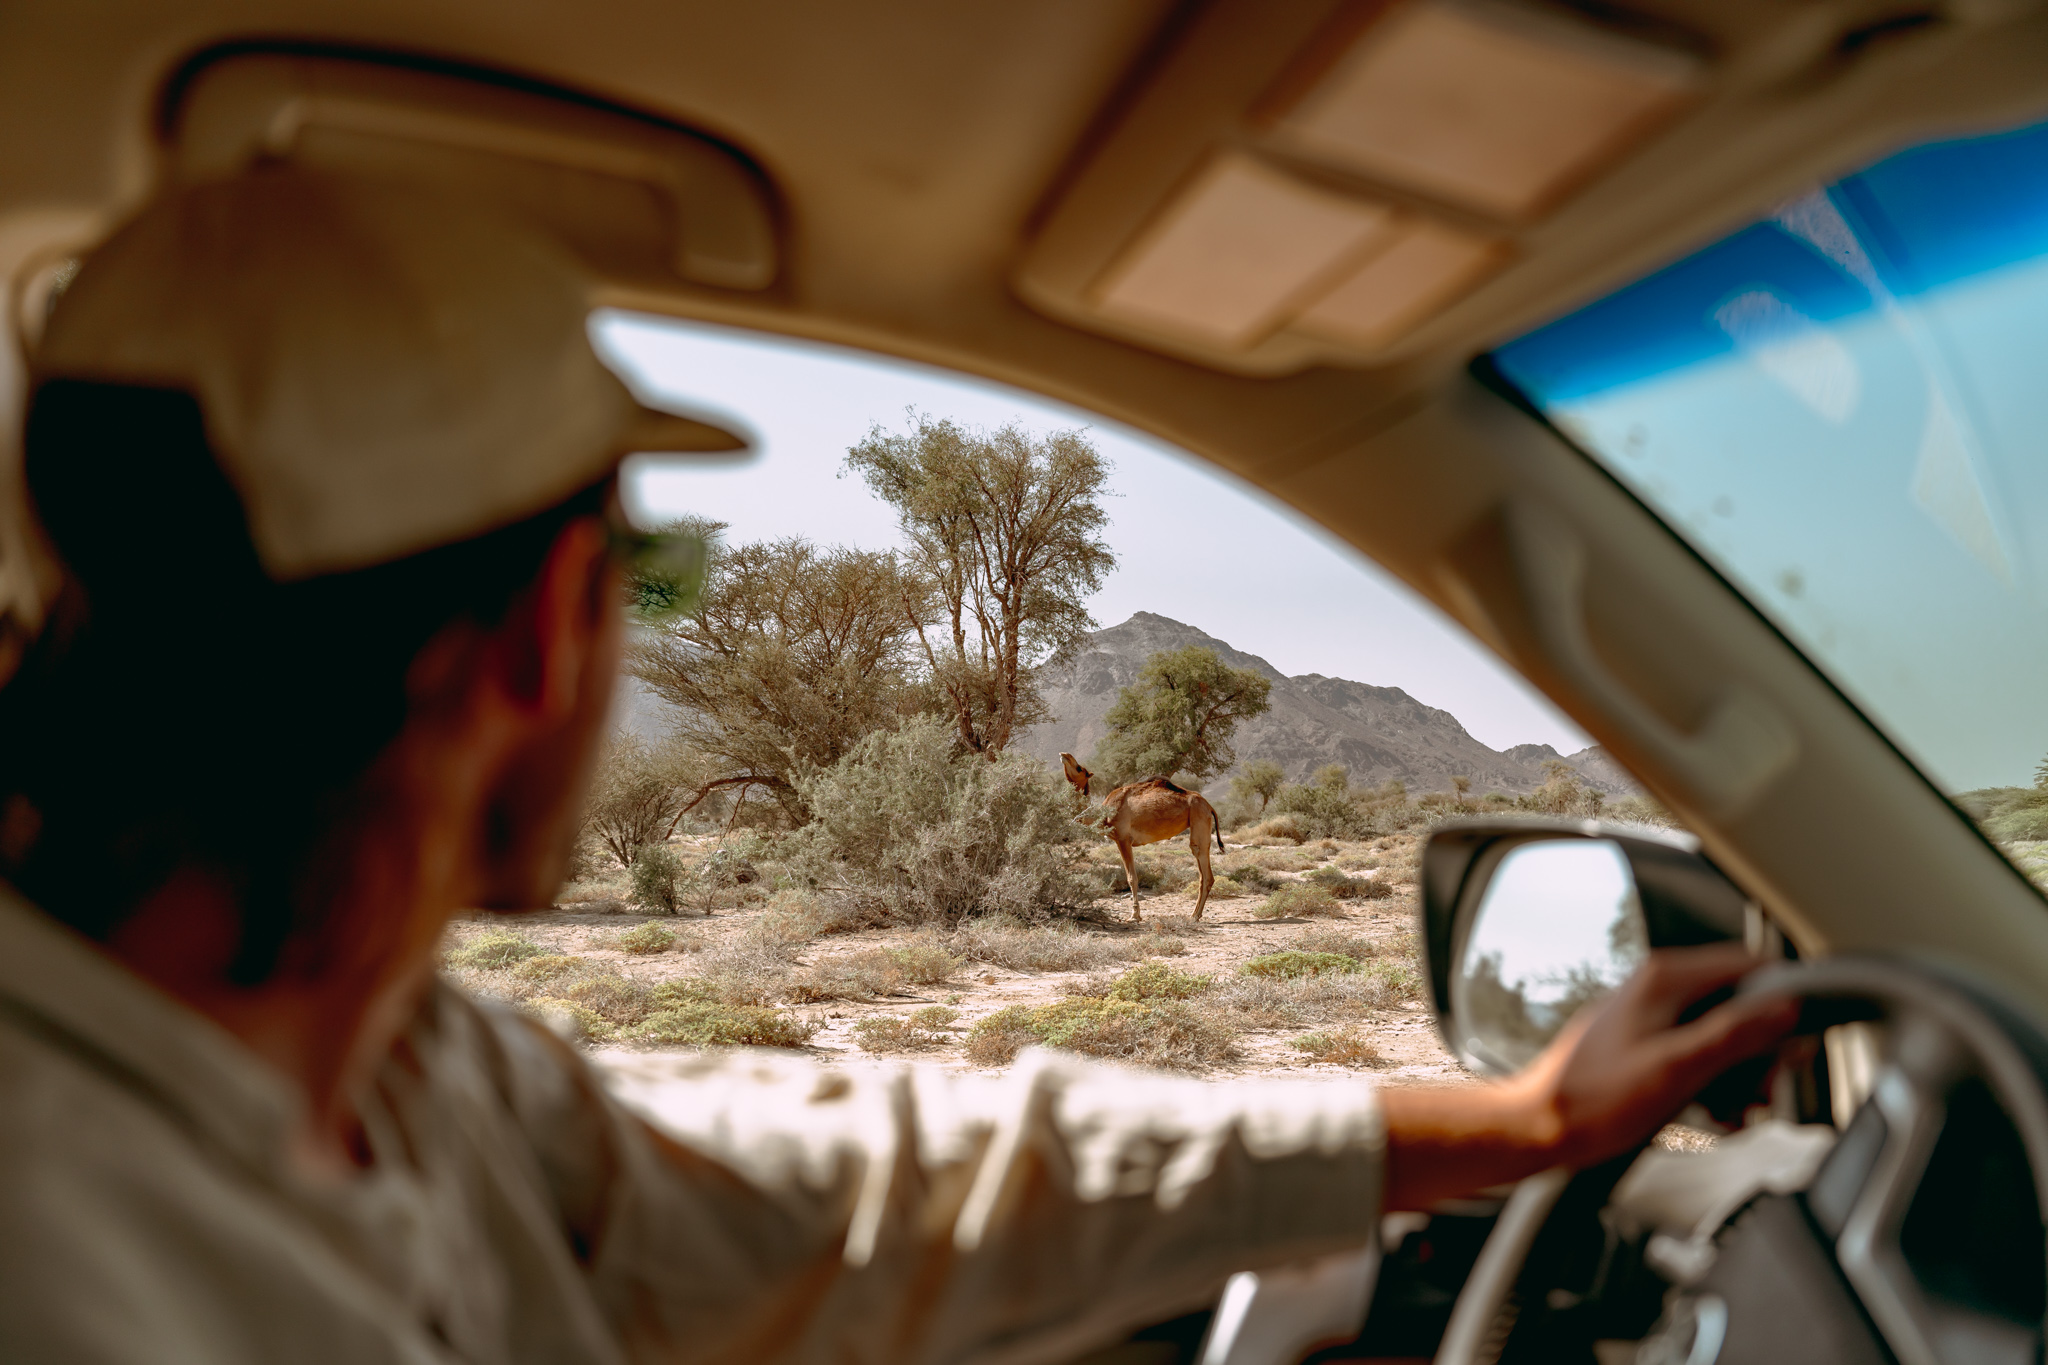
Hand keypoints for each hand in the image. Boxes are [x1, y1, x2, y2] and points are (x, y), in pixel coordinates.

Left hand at [1381, 944, 1799, 1209]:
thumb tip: (1786, 1008)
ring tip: (1738, 1112)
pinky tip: (1717, 1115)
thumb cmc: (1594, 1100)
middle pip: (1741, 1004)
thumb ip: (1734, 1034)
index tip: (1796, 1041)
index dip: (1782, 1001)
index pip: (1750, 965)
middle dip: (1760, 1052)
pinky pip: (1699, 1054)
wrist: (1542, 1127)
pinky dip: (1715, 1083)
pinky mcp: (1648, 1044)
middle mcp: (1660, 987)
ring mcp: (1653, 1015)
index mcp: (1665, 979)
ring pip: (1723, 1034)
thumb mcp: (1678, 1068)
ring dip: (1741, 1075)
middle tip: (1762, 1092)